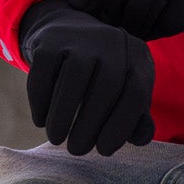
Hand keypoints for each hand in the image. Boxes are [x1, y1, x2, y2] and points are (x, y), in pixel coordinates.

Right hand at [18, 0, 155, 154]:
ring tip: (56, 138)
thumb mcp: (124, 92)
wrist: (69, 33)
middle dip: (90, 125)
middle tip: (76, 150)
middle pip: (107, 85)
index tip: (103, 151)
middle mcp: (113, 41)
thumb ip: (137, 118)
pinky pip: (44, 71)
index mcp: (137, 57)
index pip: (136, 93)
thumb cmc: (101, 77)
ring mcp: (81, 36)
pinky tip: (41, 120)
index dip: (121, 126)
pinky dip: (41, 100)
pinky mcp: (50, 38)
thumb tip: (142, 139)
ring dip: (63, 114)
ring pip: (74, 77)